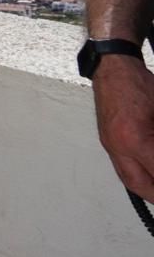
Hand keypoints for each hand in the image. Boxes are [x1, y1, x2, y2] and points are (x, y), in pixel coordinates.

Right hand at [93, 54, 153, 201]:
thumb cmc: (139, 84)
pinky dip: (138, 175)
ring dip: (147, 188)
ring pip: (128, 178)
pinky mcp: (108, 139)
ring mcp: (110, 143)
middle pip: (138, 183)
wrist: (113, 68)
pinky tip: (148, 174)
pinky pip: (122, 166)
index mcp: (135, 138)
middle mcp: (118, 145)